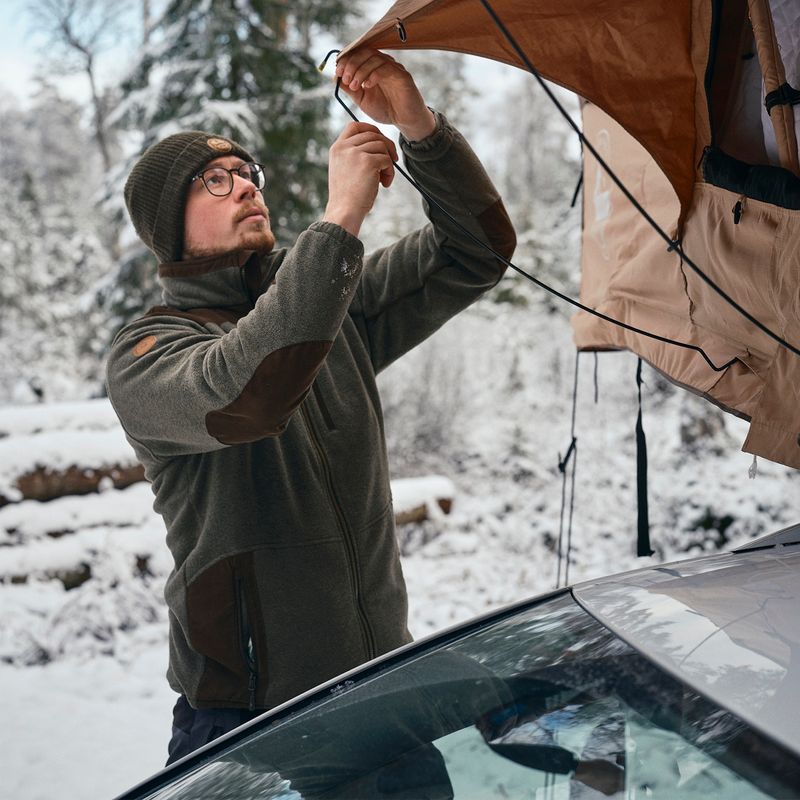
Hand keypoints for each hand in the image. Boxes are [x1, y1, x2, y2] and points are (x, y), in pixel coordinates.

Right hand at [322, 121, 397, 236]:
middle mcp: (344, 147)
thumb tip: (380, 145)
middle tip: (391, 162)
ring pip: (382, 146)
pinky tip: (384, 185)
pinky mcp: (368, 162)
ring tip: (383, 179)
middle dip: (386, 146)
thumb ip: (355, 155)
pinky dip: (390, 173)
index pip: (354, 126)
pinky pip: (387, 160)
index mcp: (337, 148)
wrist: (344, 212)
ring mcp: (356, 153)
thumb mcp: (345, 170)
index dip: (371, 129)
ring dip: (388, 163)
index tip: (381, 141)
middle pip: (373, 134)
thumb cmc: (347, 197)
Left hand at [335, 48, 436, 141]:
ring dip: (361, 70)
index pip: (357, 54)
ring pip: (374, 58)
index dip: (345, 60)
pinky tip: (367, 86)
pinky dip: (373, 75)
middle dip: (351, 64)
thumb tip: (335, 78)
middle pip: (364, 52)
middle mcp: (383, 64)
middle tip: (345, 78)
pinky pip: (386, 68)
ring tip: (355, 86)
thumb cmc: (385, 110)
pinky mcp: (402, 75)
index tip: (337, 72)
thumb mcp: (362, 100)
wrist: (404, 122)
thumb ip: (350, 89)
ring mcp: (393, 68)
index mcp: (372, 67)